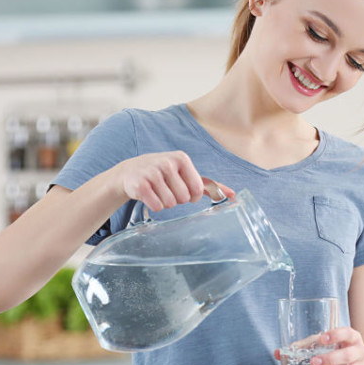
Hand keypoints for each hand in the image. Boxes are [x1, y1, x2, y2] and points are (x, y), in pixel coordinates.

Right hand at [111, 151, 234, 211]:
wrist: (130, 171)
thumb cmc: (164, 174)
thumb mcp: (185, 173)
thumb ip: (209, 184)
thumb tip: (233, 195)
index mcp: (181, 158)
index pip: (197, 189)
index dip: (191, 196)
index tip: (184, 191)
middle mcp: (167, 163)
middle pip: (183, 198)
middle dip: (177, 199)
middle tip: (167, 189)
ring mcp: (152, 173)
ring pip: (170, 204)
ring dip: (165, 203)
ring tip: (157, 191)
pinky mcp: (140, 184)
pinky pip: (157, 206)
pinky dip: (154, 206)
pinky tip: (149, 195)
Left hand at [275, 327, 363, 364]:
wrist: (360, 360)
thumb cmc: (337, 348)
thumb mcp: (325, 343)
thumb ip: (304, 346)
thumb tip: (278, 353)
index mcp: (351, 337)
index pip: (346, 333)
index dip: (335, 335)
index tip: (322, 338)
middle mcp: (359, 351)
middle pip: (348, 355)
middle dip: (331, 359)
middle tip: (314, 363)